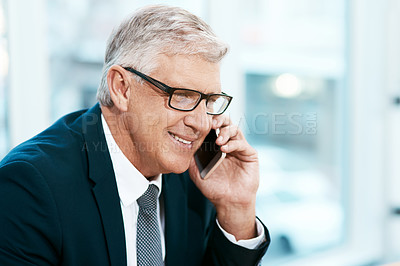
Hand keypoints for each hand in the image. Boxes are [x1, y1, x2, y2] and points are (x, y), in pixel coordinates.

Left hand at [188, 115, 258, 239]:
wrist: (228, 202)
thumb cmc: (213, 188)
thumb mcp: (196, 171)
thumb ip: (191, 156)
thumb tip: (183, 142)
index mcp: (215, 145)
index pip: (213, 126)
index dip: (208, 120)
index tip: (200, 120)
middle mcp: (227, 143)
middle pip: (225, 122)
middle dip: (219, 120)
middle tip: (212, 125)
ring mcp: (239, 148)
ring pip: (234, 129)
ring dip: (225, 132)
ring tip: (218, 141)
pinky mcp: (249, 154)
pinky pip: (241, 143)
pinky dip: (233, 144)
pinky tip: (225, 149)